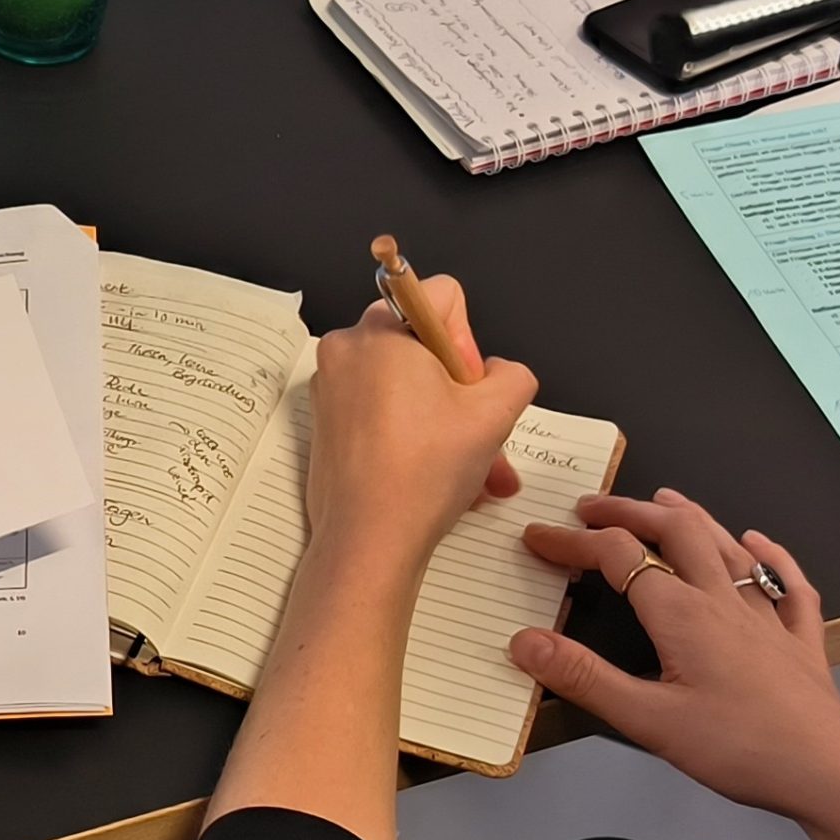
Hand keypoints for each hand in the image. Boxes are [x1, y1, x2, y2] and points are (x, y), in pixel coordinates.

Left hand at [309, 274, 538, 553]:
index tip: (470, 389)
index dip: (471, 342)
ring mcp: (332, 385)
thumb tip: (501, 373)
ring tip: (469, 467)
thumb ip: (513, 375)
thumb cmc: (422, 476)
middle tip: (477, 432)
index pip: (444, 297)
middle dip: (461, 390)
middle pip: (425, 345)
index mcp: (384, 331)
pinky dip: (412, 431)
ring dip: (445, 419)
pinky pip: (381, 407)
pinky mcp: (326, 420)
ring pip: (406, 382)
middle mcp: (350, 348)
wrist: (370, 541)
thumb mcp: (495, 416)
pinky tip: (435, 473)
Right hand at [510, 491, 839, 830]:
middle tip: (591, 507)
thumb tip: (524, 639)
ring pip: (728, 546)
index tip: (535, 538)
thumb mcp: (649, 721)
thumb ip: (586, 679)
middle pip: (677, 532)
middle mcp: (725, 599)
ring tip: (664, 500)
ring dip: (692, 517)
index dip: (573, 542)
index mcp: (683, 613)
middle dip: (630, 512)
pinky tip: (759, 544)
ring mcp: (770, 615)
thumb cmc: (736, 748)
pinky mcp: (803, 640)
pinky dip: (770, 555)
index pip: (618, 557)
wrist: (828, 771)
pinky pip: (788, 583)